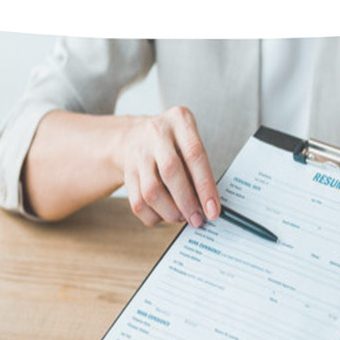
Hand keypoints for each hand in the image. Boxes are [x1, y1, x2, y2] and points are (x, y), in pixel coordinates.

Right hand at [120, 106, 220, 227]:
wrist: (136, 136)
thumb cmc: (173, 144)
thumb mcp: (190, 142)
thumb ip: (199, 169)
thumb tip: (208, 205)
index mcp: (179, 120)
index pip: (195, 155)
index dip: (205, 186)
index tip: (213, 210)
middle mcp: (156, 133)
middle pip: (170, 172)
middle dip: (187, 202)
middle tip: (197, 219)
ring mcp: (138, 153)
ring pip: (151, 191)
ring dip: (170, 212)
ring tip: (182, 217)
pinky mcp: (126, 173)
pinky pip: (138, 203)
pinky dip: (154, 216)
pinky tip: (165, 215)